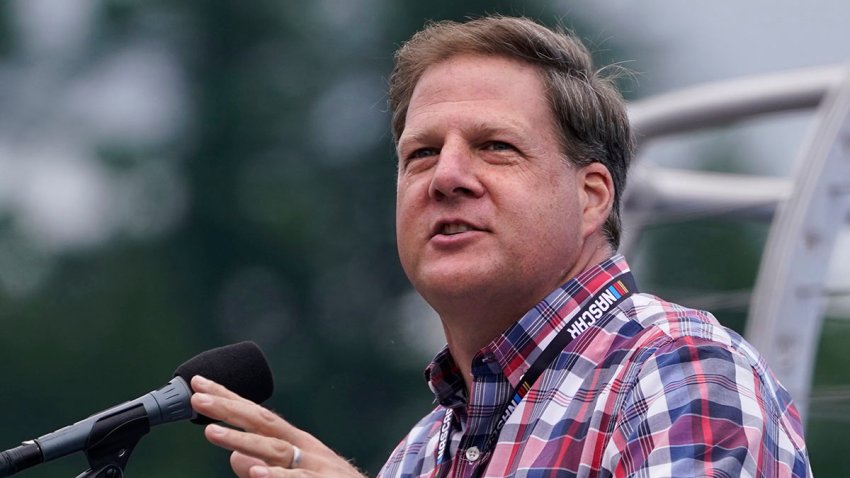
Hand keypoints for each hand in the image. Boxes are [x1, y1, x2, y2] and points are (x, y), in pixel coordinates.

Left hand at [190, 375, 366, 477]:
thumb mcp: (294, 474)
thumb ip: (264, 466)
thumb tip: (234, 456)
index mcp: (295, 443)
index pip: (257, 415)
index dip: (227, 399)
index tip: (198, 385)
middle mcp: (304, 449)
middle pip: (263, 423)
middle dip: (228, 409)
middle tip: (196, 398)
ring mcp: (314, 467)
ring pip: (275, 450)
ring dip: (243, 439)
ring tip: (211, 432)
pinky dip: (278, 477)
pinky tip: (258, 473)